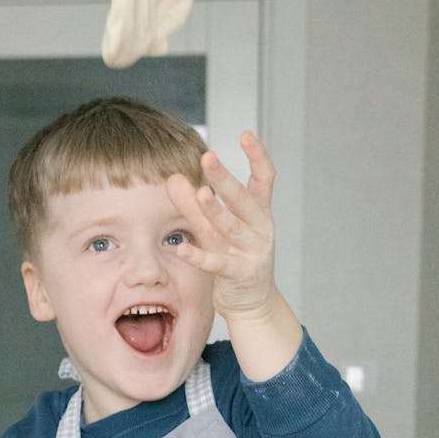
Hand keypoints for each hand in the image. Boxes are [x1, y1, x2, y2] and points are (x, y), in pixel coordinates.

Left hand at [166, 131, 276, 322]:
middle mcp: (259, 229)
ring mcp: (251, 252)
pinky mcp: (238, 274)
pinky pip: (216, 263)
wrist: (252, 302)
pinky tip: (182, 248)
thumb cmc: (235, 258)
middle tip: (207, 158)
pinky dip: (198, 256)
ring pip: (231, 228)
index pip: (264, 179)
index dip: (258, 156)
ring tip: (200, 194)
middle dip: (225, 179)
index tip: (245, 135)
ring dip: (215, 211)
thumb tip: (174, 177)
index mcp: (259, 212)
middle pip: (242, 200)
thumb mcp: (217, 228)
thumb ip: (195, 204)